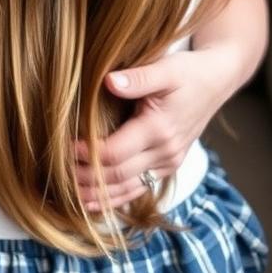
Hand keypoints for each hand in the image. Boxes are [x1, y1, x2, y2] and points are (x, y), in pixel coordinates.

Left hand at [74, 45, 239, 209]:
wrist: (215, 82)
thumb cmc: (187, 72)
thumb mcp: (164, 69)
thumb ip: (138, 78)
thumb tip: (109, 81)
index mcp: (159, 129)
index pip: (116, 151)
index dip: (87, 153)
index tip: (62, 147)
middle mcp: (165, 152)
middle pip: (118, 174)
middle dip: (87, 176)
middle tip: (56, 172)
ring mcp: (169, 162)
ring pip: (129, 187)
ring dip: (99, 194)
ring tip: (70, 195)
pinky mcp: (168, 164)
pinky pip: (140, 187)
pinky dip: (118, 197)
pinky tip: (97, 203)